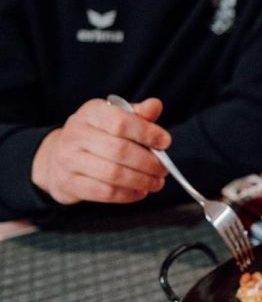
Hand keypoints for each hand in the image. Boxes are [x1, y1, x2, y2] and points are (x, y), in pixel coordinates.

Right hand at [31, 97, 170, 205]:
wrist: (56, 157)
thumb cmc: (95, 135)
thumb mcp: (113, 117)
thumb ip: (136, 114)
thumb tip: (155, 106)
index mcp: (91, 113)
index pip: (121, 122)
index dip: (147, 133)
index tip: (165, 142)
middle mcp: (76, 134)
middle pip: (119, 150)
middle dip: (148, 162)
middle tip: (163, 169)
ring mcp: (69, 160)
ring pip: (113, 174)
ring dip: (141, 180)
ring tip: (156, 182)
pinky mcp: (69, 183)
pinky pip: (104, 192)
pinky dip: (127, 194)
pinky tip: (140, 191)